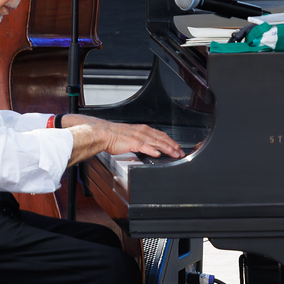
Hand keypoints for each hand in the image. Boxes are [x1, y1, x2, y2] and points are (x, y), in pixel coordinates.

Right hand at [70, 120, 184, 164]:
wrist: (102, 133)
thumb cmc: (113, 136)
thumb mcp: (130, 136)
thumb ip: (140, 141)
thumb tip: (147, 148)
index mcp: (142, 129)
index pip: (160, 135)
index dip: (170, 141)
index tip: (177, 147)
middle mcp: (142, 131)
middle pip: (162, 138)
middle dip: (173, 146)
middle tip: (181, 152)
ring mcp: (138, 136)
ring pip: (156, 142)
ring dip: (167, 148)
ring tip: (175, 154)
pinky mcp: (132, 142)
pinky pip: (144, 146)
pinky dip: (152, 150)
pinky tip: (158, 154)